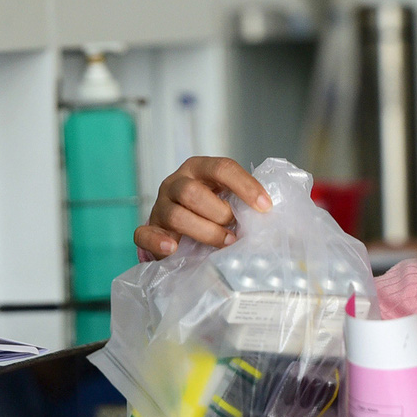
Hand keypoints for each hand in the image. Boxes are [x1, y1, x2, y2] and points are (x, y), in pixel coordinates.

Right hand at [133, 157, 270, 258]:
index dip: (245, 186)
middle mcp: (176, 182)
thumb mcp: (228, 197)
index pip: (222, 168)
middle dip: (219, 213)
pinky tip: (174, 248)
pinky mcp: (149, 227)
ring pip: (176, 215)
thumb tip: (271, 213)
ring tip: (224, 242)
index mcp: (200, 168)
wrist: (181, 227)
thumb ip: (245, 200)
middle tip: (235, 228)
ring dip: (205, 231)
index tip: (265, 206)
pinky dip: (159, 241)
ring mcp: (160, 205)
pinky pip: (144, 233)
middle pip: (192, 192)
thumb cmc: (213, 210)